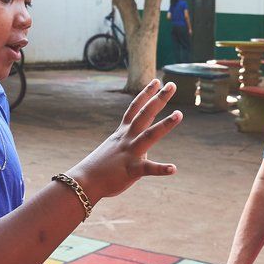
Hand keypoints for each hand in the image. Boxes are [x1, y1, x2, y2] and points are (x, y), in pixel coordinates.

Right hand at [69, 80, 181, 200]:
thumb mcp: (114, 150)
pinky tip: (173, 168)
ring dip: (165, 124)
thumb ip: (129, 146)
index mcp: (123, 133)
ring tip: (179, 114)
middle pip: (145, 114)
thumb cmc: (99, 168)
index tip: (157, 81)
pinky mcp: (132, 170)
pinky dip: (161, 169)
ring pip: (149, 135)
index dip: (146, 94)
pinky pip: (148, 169)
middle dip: (159, 99)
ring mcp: (130, 153)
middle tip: (172, 85)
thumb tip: (142, 151)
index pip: (136, 109)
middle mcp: (127, 139)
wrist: (84, 182)